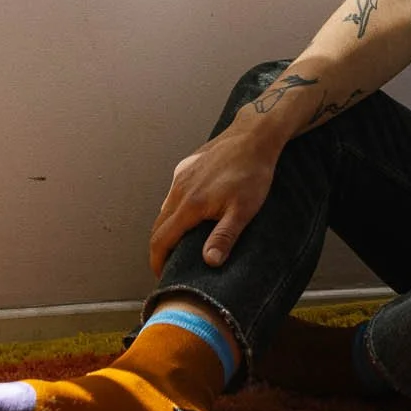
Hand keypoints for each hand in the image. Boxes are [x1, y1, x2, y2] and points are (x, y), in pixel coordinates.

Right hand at [149, 119, 279, 273]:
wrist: (253, 136)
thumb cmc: (251, 173)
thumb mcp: (243, 210)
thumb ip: (224, 236)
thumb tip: (209, 261)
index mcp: (189, 205)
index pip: (161, 239)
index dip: (157, 261)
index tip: (161, 275)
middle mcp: (179, 189)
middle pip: (159, 225)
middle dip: (160, 248)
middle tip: (170, 264)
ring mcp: (181, 175)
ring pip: (165, 208)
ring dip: (168, 228)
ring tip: (180, 242)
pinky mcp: (186, 165)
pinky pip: (174, 192)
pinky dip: (175, 208)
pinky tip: (191, 212)